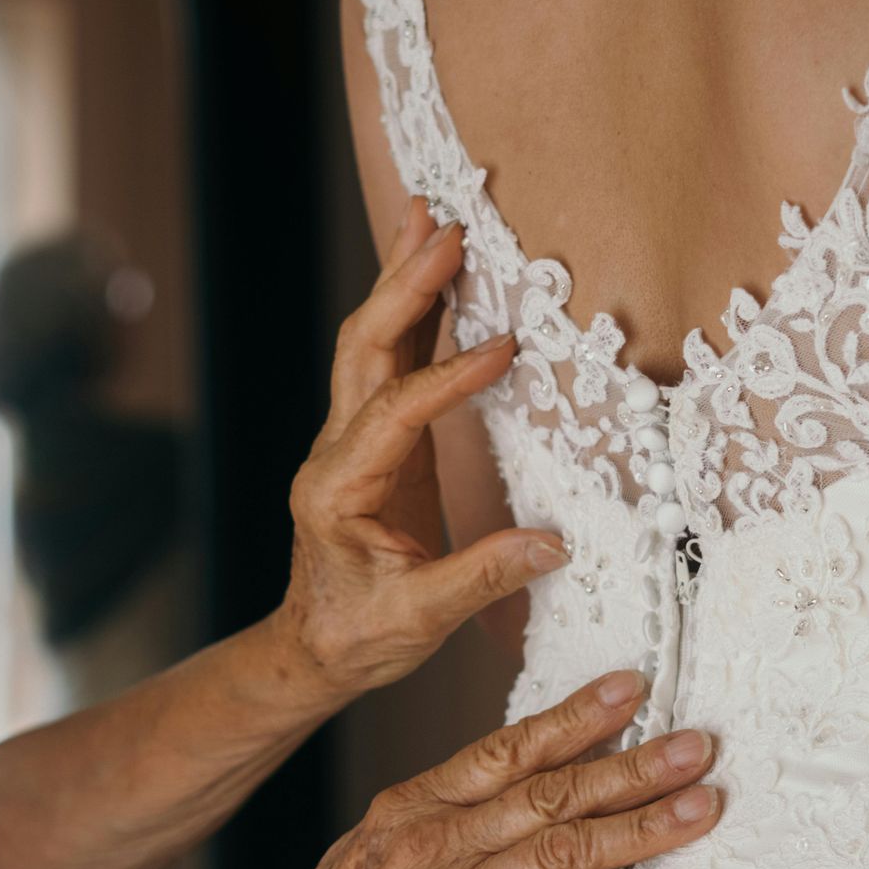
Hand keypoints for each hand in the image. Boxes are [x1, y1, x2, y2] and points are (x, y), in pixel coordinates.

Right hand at [218, 670, 718, 868]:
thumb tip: (500, 803)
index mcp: (413, 810)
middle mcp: (438, 844)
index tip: (629, 690)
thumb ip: (435, 827)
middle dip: (633, 765)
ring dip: (642, 828)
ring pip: (564, 850)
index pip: (508, 749)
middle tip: (697, 743)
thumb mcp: (369, 857)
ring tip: (701, 808)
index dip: (575, 718)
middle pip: (552, 792)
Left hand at [274, 197, 564, 697]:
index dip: (451, 377)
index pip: (396, 413)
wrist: (313, 649)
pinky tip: (438, 277)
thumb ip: (483, 576)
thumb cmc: (356, 636)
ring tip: (432, 219)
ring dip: (402, 281)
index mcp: (337, 489)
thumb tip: (555, 544)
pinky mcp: (373, 441)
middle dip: (405, 284)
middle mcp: (334, 452)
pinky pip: (391, 363)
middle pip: (365, 346)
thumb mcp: (419, 618)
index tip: (505, 348)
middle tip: (445, 227)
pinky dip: (414, 313)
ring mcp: (349, 441)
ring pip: (371, 342)